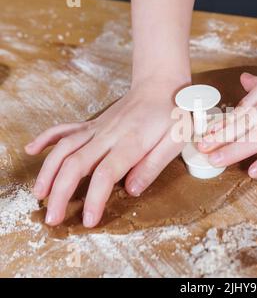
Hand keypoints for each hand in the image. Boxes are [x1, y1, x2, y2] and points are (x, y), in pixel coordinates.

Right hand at [25, 78, 187, 227]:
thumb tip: (131, 190)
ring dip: (48, 172)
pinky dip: (46, 139)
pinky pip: (65, 129)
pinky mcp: (93, 123)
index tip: (88, 221)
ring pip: (64, 148)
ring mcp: (97, 128)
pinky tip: (32, 150)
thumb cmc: (172, 113)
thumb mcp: (175, 141)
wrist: (160, 84)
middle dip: (60, 193)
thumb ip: (153, 165)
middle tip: (53, 218)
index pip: (105, 174)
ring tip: (39, 195)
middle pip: (76, 164)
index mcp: (131, 142)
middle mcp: (108, 135)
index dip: (94, 199)